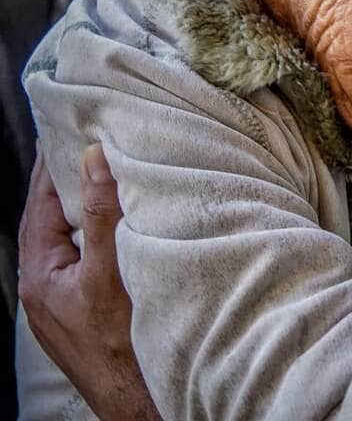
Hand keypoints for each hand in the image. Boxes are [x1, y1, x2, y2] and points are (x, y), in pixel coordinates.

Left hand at [18, 144, 160, 420]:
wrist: (141, 401)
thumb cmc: (122, 347)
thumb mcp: (109, 273)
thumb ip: (103, 215)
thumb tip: (92, 158)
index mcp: (40, 273)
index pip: (42, 202)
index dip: (55, 164)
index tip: (67, 128)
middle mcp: (46, 285)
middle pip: (55, 218)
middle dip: (72, 181)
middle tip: (93, 141)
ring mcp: (66, 300)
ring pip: (74, 238)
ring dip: (91, 207)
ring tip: (113, 174)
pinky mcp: (88, 310)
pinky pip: (90, 257)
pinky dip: (105, 233)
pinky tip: (127, 225)